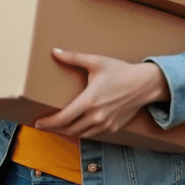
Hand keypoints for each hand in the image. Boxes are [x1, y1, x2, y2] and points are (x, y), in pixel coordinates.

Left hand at [32, 50, 169, 139]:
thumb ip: (73, 57)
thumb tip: (54, 51)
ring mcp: (106, 124)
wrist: (145, 84)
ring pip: (81, 134)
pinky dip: (83, 132)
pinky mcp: (113, 127)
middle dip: (55, 128)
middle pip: (69, 129)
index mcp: (89, 101)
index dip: (49, 123)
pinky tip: (78, 126)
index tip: (38, 123)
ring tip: (58, 126)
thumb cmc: (120, 71)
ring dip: (68, 131)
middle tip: (44, 125)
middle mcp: (96, 116)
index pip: (63, 118)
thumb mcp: (96, 62)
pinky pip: (93, 134)